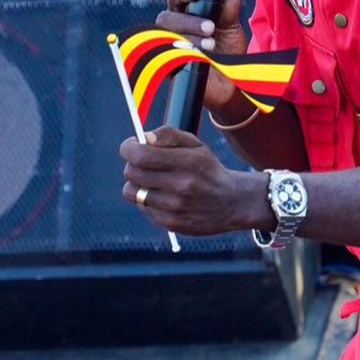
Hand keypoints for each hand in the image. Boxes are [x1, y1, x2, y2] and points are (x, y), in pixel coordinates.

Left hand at [120, 127, 267, 235]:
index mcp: (188, 162)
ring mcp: (175, 207)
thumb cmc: (208, 170)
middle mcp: (181, 186)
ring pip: (132, 192)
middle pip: (132, 173)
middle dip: (132, 164)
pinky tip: (162, 196)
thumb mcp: (196, 145)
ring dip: (137, 183)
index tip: (130, 146)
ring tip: (151, 180)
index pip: (141, 155)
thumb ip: (169, 135)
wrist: (231, 203)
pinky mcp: (170, 223)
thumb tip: (144, 137)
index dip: (128, 148)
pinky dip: (147, 200)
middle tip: (141, 162)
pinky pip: (142, 208)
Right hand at [156, 0, 247, 111]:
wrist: (231, 83)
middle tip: (210, 27)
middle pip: (166, 17)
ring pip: (166, 36)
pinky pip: (167, 57)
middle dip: (188, 20)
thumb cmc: (228, 53)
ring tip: (211, 43)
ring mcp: (169, 47)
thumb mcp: (232, 29)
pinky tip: (200, 56)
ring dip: (189, 37)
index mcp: (187, 13)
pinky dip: (183, 53)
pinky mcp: (169, 66)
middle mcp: (174, 29)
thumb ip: (230, 10)